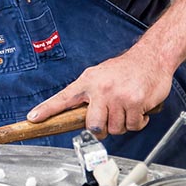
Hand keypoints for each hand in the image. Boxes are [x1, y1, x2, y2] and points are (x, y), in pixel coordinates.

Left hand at [26, 44, 173, 137]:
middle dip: (102, 128)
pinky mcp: (135, 102)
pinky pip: (133, 126)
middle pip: (93, 125)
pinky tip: (138, 108)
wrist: (152, 57)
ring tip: (127, 107)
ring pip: (115, 128)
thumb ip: (89, 94)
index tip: (33, 118)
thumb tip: (80, 114)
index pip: (63, 98)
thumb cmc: (126, 69)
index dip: (47, 110)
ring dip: (123, 123)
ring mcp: (118, 96)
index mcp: (88, 81)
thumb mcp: (100, 75)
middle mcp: (101, 88)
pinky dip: (138, 122)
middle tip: (110, 118)